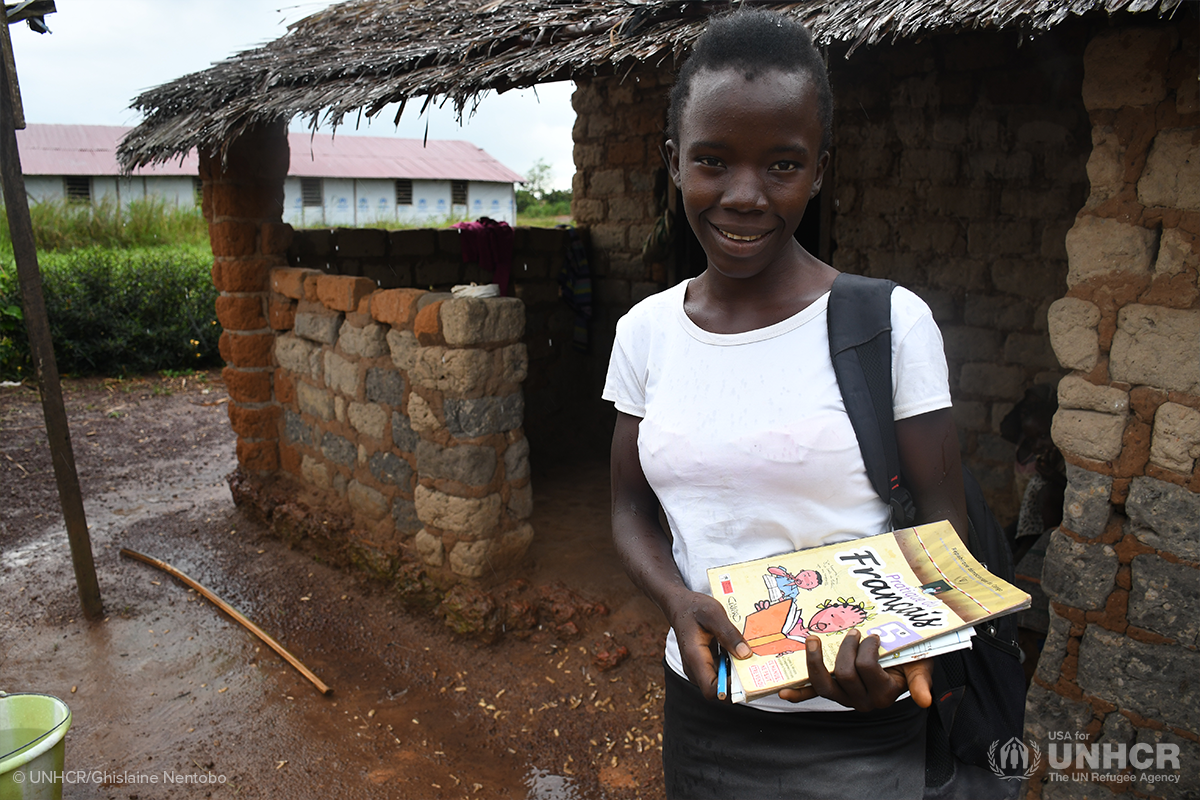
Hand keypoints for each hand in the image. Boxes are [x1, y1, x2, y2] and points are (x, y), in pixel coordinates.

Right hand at [666, 587, 751, 700]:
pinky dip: (735, 664)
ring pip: (724, 680)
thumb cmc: (694, 608)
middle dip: (740, 681)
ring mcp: (701, 668)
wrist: (680, 605)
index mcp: (695, 658)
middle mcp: (696, 669)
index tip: (748, 675)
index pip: (712, 689)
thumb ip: (728, 633)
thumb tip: (746, 654)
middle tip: (759, 666)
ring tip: (755, 658)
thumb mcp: (713, 613)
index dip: (731, 688)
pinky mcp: (707, 663)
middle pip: (721, 688)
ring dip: (739, 672)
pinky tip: (744, 651)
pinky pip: (723, 670)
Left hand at [777, 631, 932, 710]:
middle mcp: (863, 701)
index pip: (868, 670)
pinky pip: (813, 694)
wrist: (905, 662)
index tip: (874, 635)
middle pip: (845, 675)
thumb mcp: (921, 667)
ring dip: (815, 662)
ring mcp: (845, 698)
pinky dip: (799, 694)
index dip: (868, 649)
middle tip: (853, 632)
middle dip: (846, 649)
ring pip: (824, 686)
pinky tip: (784, 691)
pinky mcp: (833, 691)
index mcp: (884, 695)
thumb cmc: (912, 661)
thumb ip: (921, 682)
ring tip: (812, 641)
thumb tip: (925, 701)